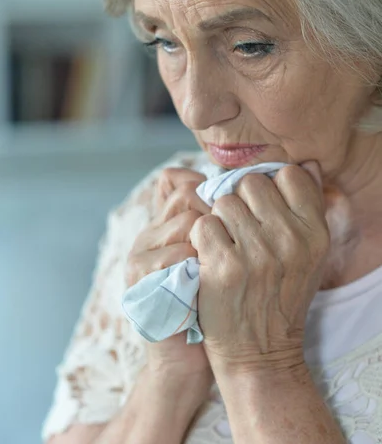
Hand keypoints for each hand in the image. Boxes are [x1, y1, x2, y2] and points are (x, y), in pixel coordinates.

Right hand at [125, 167, 212, 387]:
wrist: (188, 360)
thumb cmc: (210, 307)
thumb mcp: (213, 261)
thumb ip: (217, 227)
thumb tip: (232, 193)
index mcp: (164, 226)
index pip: (186, 184)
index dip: (215, 199)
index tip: (234, 226)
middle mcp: (148, 234)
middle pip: (188, 197)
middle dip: (216, 219)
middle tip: (230, 250)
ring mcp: (140, 253)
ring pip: (186, 221)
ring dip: (210, 245)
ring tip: (215, 272)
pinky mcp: (138, 276)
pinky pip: (176, 253)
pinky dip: (196, 268)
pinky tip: (202, 287)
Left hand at [189, 162, 330, 375]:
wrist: (259, 353)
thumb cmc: (280, 296)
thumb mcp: (308, 254)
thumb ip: (308, 206)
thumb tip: (308, 163)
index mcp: (315, 232)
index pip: (288, 175)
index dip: (269, 188)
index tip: (261, 209)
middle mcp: (290, 240)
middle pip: (250, 183)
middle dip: (240, 201)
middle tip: (240, 231)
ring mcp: (257, 254)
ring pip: (223, 201)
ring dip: (218, 220)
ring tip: (226, 246)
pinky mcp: (225, 268)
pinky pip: (203, 224)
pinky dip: (201, 239)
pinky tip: (211, 258)